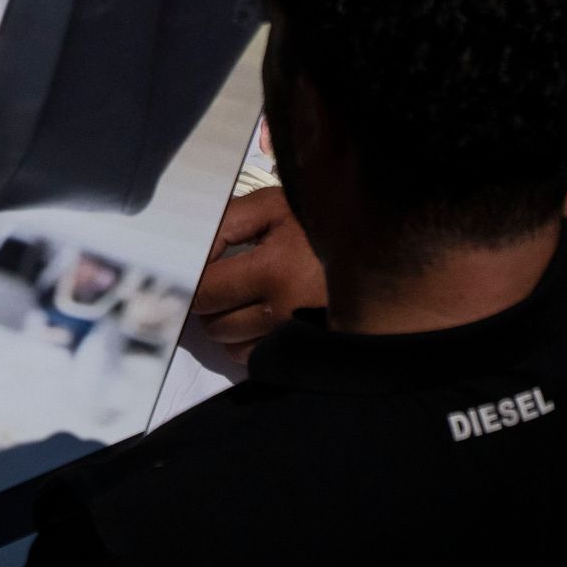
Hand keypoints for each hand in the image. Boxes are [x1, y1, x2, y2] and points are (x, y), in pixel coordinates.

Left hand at [182, 184, 324, 366]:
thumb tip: (188, 251)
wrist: (378, 245)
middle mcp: (287, 311)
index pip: (206, 291)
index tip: (192, 270)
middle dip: (209, 306)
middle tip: (220, 283)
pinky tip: (261, 318)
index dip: (192, 280)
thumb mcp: (273, 207)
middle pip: (216, 326)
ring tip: (243, 300)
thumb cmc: (318, 221)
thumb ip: (225, 222)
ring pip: (235, 348)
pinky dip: (251, 343)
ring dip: (229, 327)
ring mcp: (301, 336)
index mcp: (274, 270)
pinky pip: (262, 359)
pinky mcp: (312, 350)